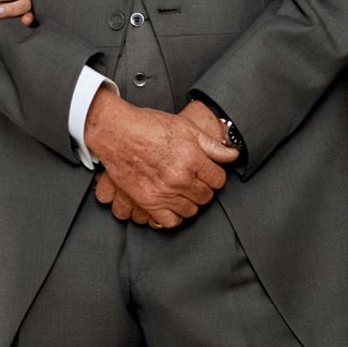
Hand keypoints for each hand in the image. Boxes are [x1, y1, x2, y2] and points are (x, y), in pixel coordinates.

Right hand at [84, 88, 237, 227]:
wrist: (115, 131)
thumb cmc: (146, 125)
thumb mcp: (185, 127)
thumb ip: (212, 144)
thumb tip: (232, 155)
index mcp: (192, 158)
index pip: (218, 180)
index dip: (213, 176)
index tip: (207, 173)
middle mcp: (180, 177)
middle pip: (206, 196)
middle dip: (202, 188)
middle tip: (192, 180)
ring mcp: (164, 191)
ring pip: (190, 210)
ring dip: (189, 202)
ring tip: (181, 191)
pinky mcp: (147, 200)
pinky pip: (170, 221)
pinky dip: (173, 216)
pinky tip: (171, 204)